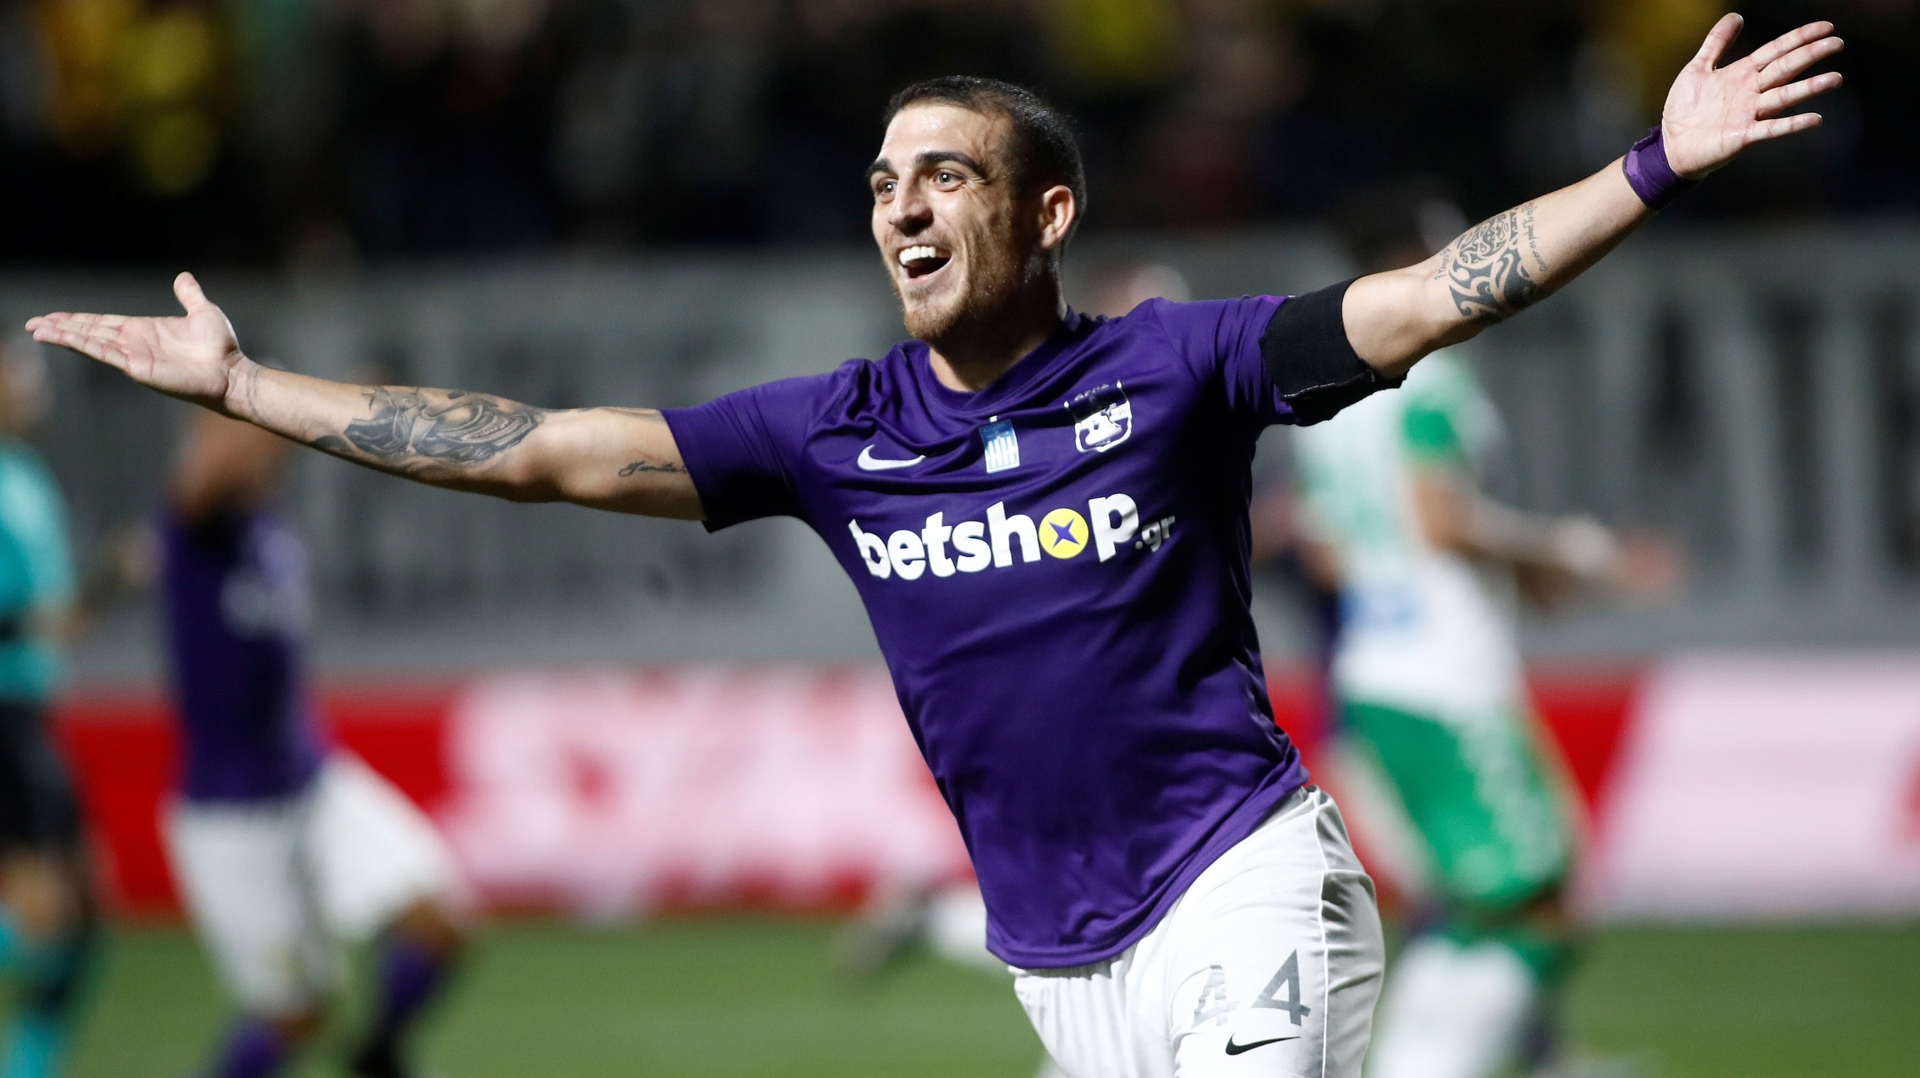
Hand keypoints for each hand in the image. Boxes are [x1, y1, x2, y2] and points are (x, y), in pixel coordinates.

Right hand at [26, 272, 247, 411]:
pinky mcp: (137, 367)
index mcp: (144, 330)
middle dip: (61, 327)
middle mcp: (134, 343)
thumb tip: (183, 277)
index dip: (78, 320)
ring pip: (90, 342)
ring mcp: (133, 356)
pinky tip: (62, 338)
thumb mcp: (203, 312)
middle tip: (33, 324)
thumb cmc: (221, 348)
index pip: (103, 323)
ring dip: (63, 336)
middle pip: (89, 332)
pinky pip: (103, 353)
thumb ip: (189, 295)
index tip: (54, 317)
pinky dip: (82, 344)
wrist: (232, 372)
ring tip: (37, 331)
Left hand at [1662, 14, 1843, 179]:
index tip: (1826, 27)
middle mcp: (1751, 91)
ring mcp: (1749, 113)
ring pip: (1784, 97)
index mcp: (1743, 73)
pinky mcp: (1743, 136)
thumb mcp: (1698, 68)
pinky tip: (1814, 118)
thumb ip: (1716, 42)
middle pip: (1785, 68)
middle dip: (1810, 55)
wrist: (1670, 145)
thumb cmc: (1685, 108)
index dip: (1800, 38)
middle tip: (1837, 43)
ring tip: (1835, 78)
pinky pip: (1771, 129)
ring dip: (1809, 88)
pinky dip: (1792, 124)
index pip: (1777, 50)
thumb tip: (1735, 16)